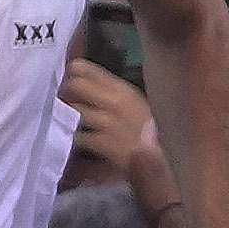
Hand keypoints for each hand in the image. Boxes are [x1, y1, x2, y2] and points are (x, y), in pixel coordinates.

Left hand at [60, 57, 161, 188]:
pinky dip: (73, 138)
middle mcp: (112, 101)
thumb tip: (85, 86)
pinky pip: (76, 136)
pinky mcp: (100, 143)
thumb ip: (111, 92)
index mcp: (122, 88)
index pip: (83, 69)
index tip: (68, 81)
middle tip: (66, 103)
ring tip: (69, 121)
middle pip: (73, 85)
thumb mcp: (135, 103)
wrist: (162, 158)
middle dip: (66, 94)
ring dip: (67, 116)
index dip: (70, 74)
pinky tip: (77, 140)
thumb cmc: (151, 131)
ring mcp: (106, 122)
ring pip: (72, 110)